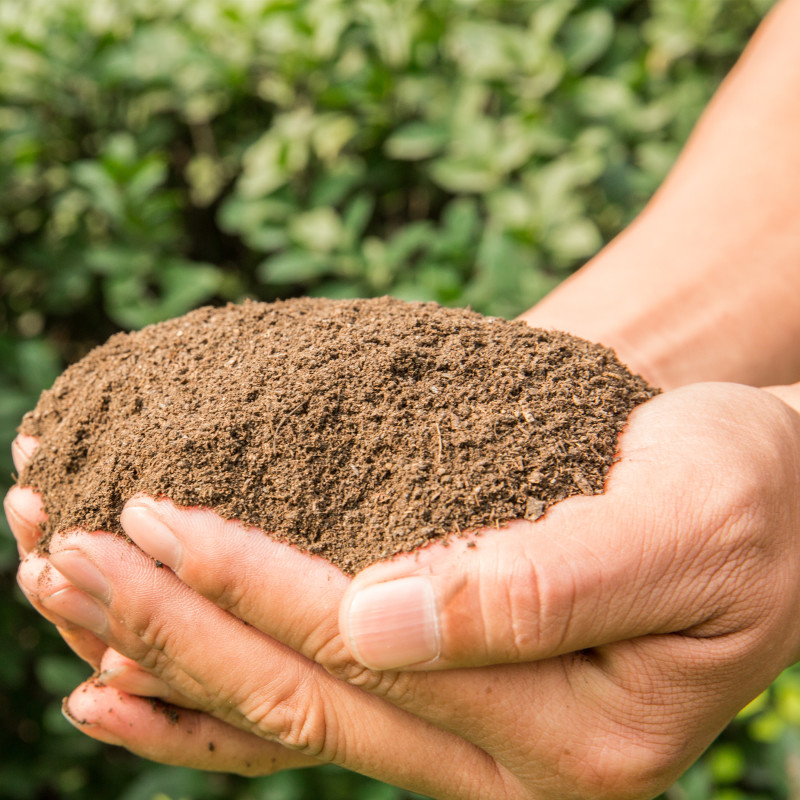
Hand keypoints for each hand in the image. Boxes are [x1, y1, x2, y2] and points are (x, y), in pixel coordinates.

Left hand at [10, 382, 799, 798]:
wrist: (780, 504)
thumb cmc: (748, 499)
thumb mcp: (678, 529)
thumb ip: (539, 588)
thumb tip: (374, 622)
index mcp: (564, 735)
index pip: (357, 656)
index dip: (240, 584)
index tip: (143, 516)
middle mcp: (503, 762)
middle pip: (294, 694)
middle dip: (166, 621)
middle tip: (56, 552)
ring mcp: (469, 738)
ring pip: (282, 709)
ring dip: (163, 651)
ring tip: (59, 597)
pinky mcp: (451, 694)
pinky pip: (310, 709)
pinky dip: (210, 697)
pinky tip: (122, 682)